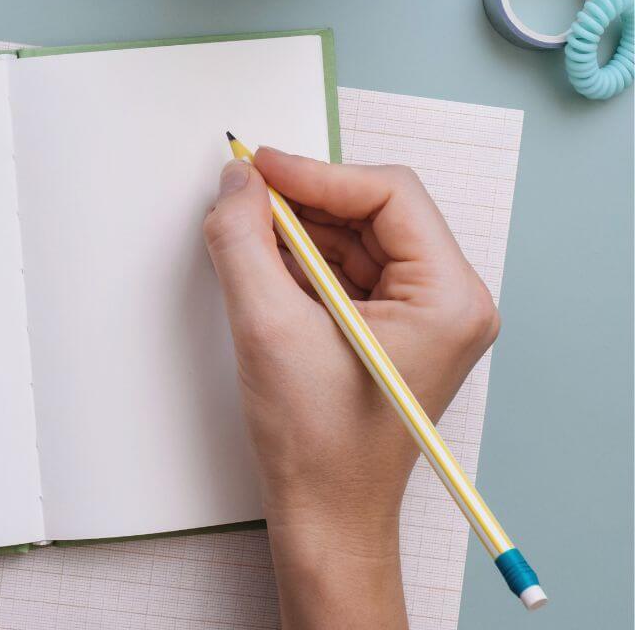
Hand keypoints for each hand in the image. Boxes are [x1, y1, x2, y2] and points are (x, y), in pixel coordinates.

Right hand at [203, 148, 498, 629]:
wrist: (325, 516)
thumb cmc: (317, 445)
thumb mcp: (268, 328)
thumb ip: (244, 242)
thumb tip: (236, 183)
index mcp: (448, 298)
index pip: (387, 194)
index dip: (316, 173)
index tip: (258, 168)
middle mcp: (448, 300)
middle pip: (373, 210)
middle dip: (304, 200)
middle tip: (244, 196)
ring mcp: (422, 316)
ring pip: (356, 236)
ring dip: (298, 229)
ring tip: (245, 233)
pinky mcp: (390, 329)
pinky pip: (346, 269)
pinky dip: (301, 259)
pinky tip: (263, 264)